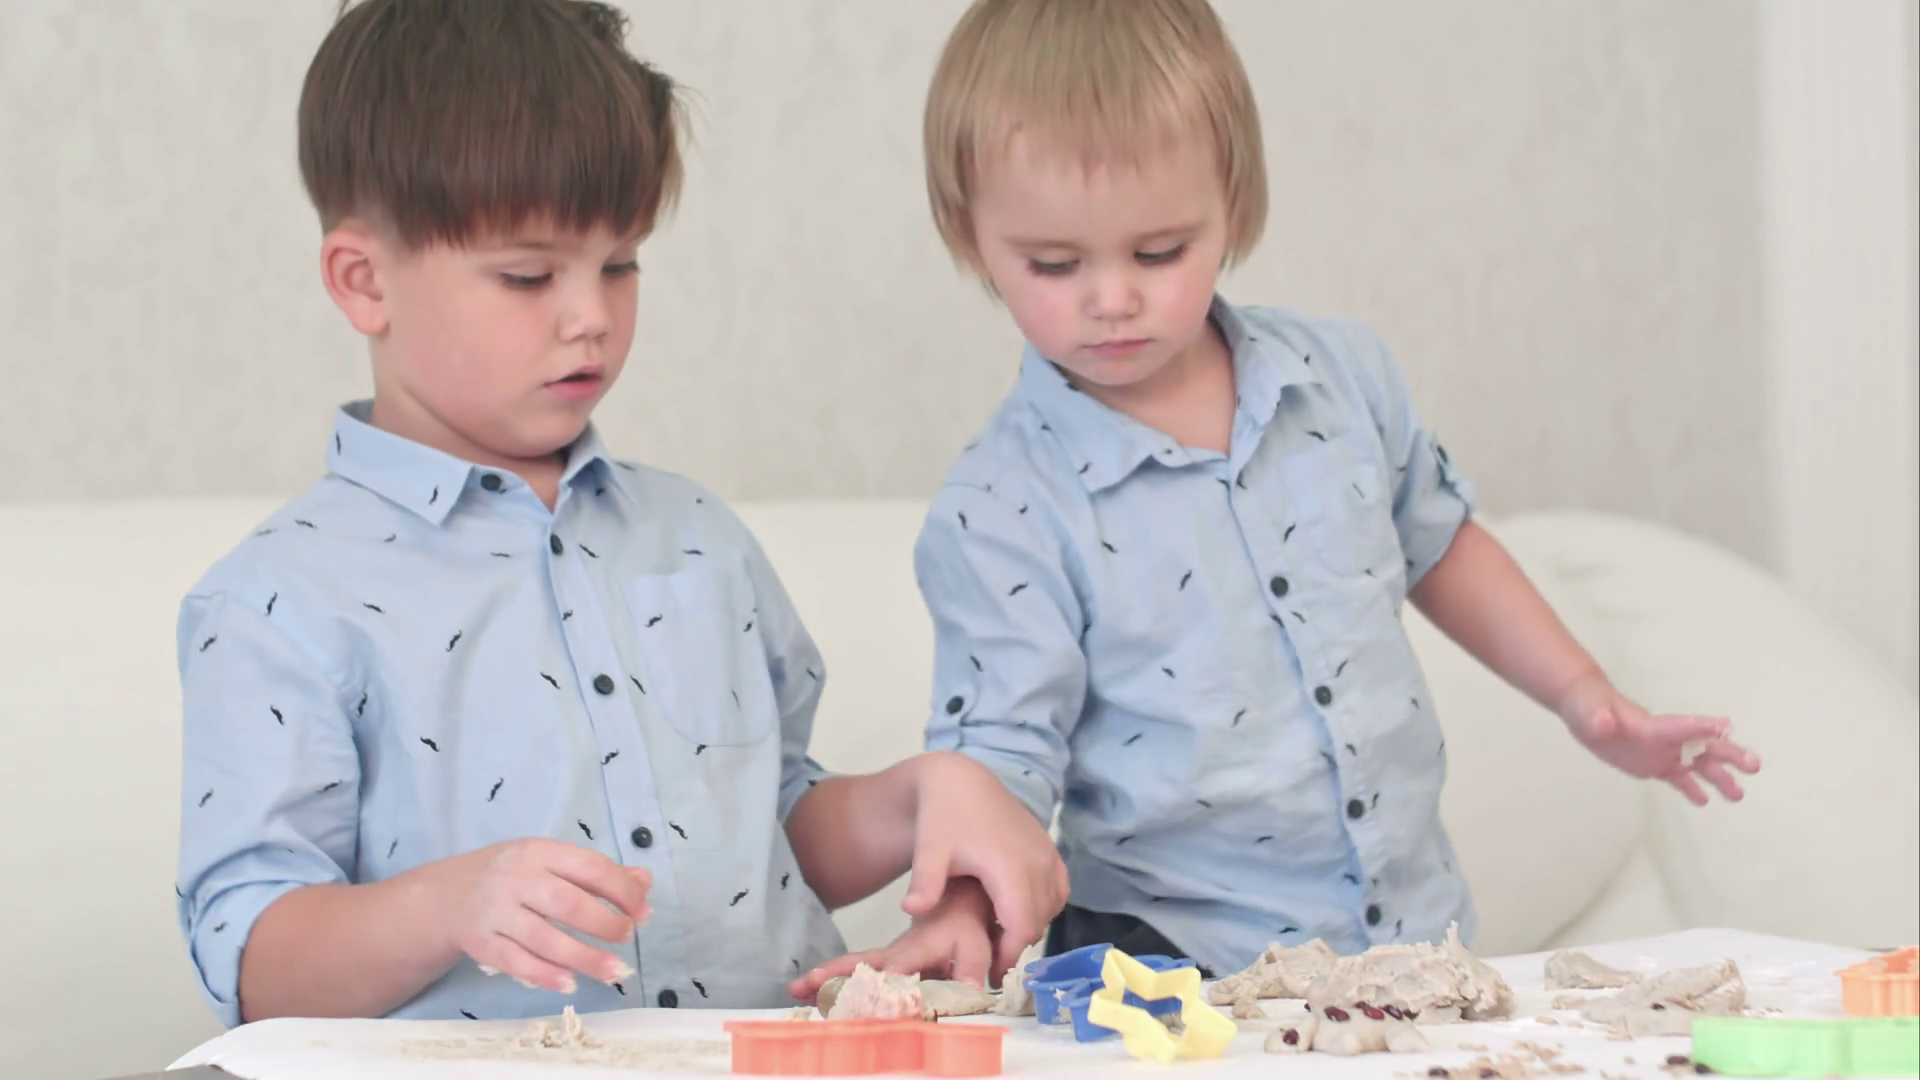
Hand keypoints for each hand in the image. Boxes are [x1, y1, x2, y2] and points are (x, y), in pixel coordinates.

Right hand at [436, 838, 651, 993]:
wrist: (446, 896)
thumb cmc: (512, 876)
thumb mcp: (549, 862)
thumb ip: (596, 873)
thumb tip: (644, 883)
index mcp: (539, 852)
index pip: (588, 867)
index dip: (621, 890)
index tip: (643, 911)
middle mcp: (515, 879)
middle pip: (566, 903)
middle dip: (604, 923)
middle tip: (627, 936)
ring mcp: (495, 912)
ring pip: (544, 938)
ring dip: (583, 957)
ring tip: (614, 971)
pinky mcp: (481, 943)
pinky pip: (516, 962)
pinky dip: (544, 974)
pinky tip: (570, 983)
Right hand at [789, 877, 996, 1001]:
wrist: (958, 902)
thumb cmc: (966, 927)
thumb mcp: (976, 947)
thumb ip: (970, 969)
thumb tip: (967, 992)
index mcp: (916, 949)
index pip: (894, 969)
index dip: (880, 982)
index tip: (861, 996)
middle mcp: (895, 953)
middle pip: (858, 964)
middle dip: (830, 975)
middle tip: (801, 985)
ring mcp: (887, 958)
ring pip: (851, 967)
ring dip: (823, 978)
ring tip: (795, 990)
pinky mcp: (886, 964)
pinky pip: (857, 973)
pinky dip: (833, 981)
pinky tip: (813, 995)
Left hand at [900, 752, 1066, 980]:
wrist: (959, 779)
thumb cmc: (942, 816)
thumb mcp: (930, 849)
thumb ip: (926, 881)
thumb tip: (912, 910)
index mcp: (1012, 867)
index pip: (1023, 927)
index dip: (1008, 955)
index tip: (987, 975)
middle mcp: (1038, 861)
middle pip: (1038, 921)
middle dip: (1016, 945)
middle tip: (987, 961)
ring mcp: (1048, 853)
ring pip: (1051, 907)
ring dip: (1029, 925)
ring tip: (997, 936)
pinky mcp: (1050, 848)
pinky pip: (1058, 888)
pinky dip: (1043, 905)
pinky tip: (1014, 910)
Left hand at [1556, 673, 1759, 805]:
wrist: (1586, 710)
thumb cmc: (1588, 706)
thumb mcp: (1588, 713)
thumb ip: (1598, 719)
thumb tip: (1603, 722)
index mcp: (1650, 726)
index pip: (1679, 726)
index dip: (1700, 727)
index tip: (1726, 727)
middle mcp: (1663, 739)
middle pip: (1702, 746)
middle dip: (1728, 754)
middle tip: (1754, 764)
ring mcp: (1661, 752)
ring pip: (1697, 766)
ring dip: (1719, 778)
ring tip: (1739, 795)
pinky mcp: (1654, 765)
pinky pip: (1678, 778)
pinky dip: (1692, 789)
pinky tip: (1705, 801)